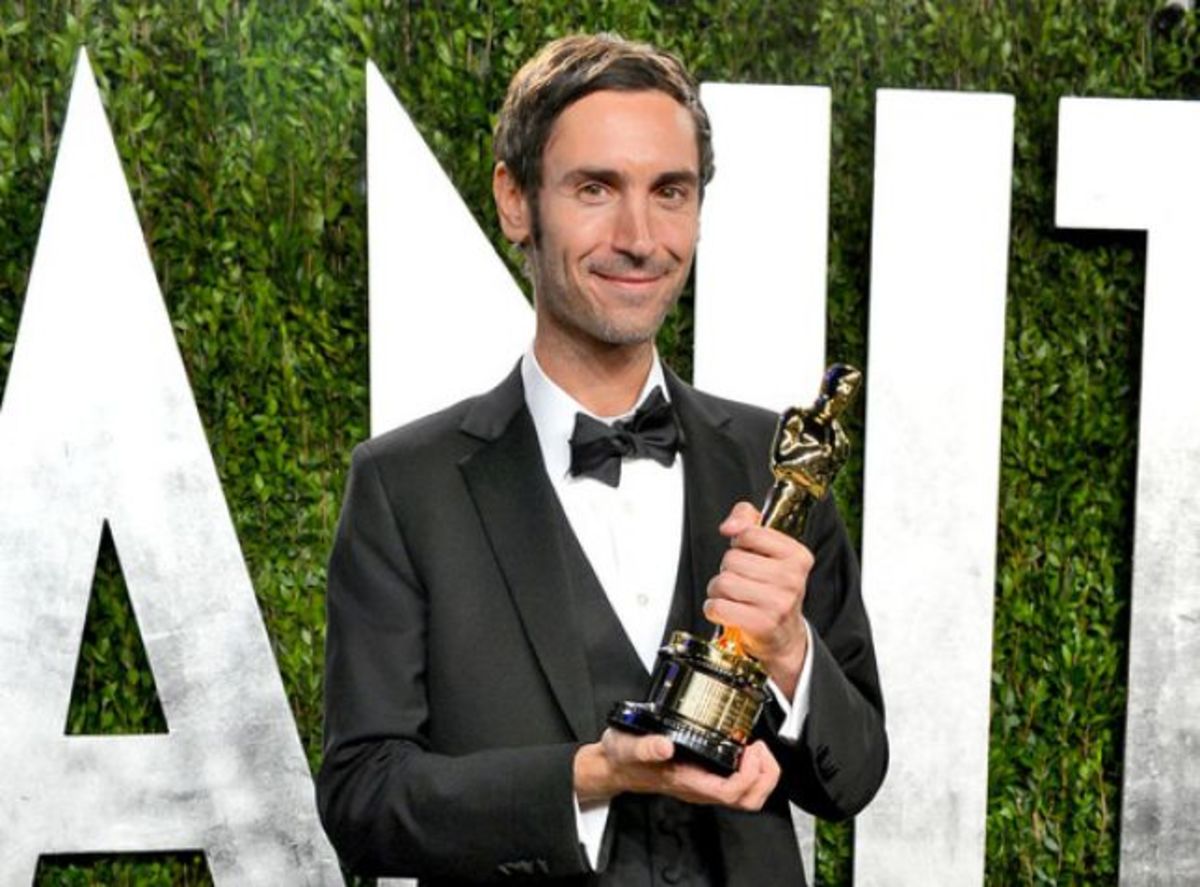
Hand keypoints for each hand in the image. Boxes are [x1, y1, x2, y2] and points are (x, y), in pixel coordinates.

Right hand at [574, 728, 779, 809]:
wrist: (615, 766)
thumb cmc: (622, 757)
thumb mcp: (626, 745)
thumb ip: (644, 746)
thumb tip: (665, 745)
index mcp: (685, 781)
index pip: (728, 792)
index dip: (747, 775)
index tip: (748, 749)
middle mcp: (699, 788)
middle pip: (746, 800)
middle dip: (764, 776)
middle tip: (758, 747)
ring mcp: (704, 785)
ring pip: (746, 795)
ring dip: (761, 774)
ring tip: (755, 748)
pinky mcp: (706, 777)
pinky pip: (739, 784)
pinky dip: (752, 769)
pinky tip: (744, 749)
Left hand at [705, 501, 812, 695]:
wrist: (783, 633)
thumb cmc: (771, 586)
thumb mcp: (767, 546)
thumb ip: (747, 519)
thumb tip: (729, 526)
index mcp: (798, 555)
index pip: (750, 533)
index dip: (739, 543)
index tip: (747, 553)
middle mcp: (793, 579)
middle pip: (732, 559)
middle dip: (728, 569)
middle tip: (741, 581)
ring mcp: (779, 603)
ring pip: (723, 582)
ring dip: (718, 590)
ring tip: (733, 596)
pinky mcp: (762, 624)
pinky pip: (718, 606)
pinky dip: (714, 608)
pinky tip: (726, 610)